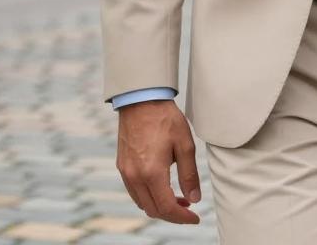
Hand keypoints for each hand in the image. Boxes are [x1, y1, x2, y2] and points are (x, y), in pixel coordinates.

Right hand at [116, 99, 202, 223]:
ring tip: (177, 197)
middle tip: (189, 207)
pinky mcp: (122, 166)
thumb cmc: (165, 118)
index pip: (167, 208)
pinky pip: (134, 191)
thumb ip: (189, 175)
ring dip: (160, 206)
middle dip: (172, 213)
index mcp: (152, 173)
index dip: (182, 218)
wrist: (141, 99)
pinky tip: (161, 186)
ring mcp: (126, 172)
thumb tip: (194, 198)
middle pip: (153, 210)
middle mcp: (135, 176)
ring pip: (142, 203)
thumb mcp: (185, 144)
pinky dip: (148, 196)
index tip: (195, 217)